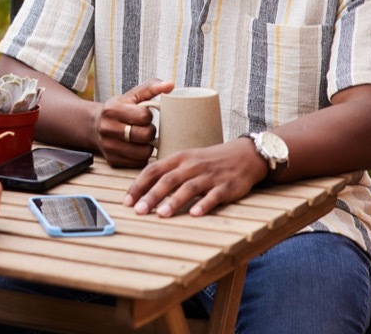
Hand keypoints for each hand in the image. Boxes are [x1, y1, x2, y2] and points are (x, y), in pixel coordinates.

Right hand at [95, 80, 173, 166]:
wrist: (94, 125)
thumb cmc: (119, 109)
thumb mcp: (131, 95)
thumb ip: (151, 87)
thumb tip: (171, 85)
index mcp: (112, 109)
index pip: (144, 116)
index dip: (149, 116)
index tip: (144, 115)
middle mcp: (107, 128)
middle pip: (145, 135)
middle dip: (150, 132)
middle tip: (146, 128)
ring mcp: (108, 146)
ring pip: (143, 152)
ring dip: (148, 146)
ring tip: (142, 139)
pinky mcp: (112, 160)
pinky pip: (138, 163)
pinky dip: (141, 157)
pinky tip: (137, 148)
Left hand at [123, 136, 265, 217]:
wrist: (244, 155)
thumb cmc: (209, 161)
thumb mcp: (185, 160)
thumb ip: (166, 172)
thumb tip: (141, 189)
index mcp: (178, 158)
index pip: (153, 170)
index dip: (138, 186)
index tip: (126, 201)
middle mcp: (191, 166)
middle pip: (168, 180)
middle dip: (151, 196)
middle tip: (138, 211)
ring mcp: (209, 176)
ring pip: (188, 188)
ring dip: (174, 201)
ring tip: (162, 215)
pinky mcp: (226, 186)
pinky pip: (213, 196)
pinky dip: (204, 204)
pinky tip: (194, 214)